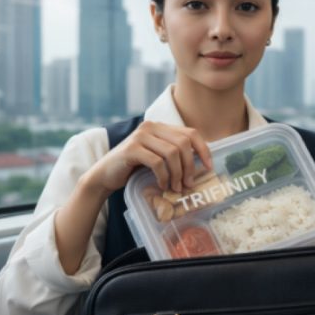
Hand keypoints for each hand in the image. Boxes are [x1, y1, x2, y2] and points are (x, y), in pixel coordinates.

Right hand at [88, 121, 212, 193]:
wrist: (105, 175)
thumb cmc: (134, 168)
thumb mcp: (158, 158)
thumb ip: (174, 155)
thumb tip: (202, 166)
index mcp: (160, 127)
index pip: (191, 133)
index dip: (203, 150)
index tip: (209, 167)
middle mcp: (151, 127)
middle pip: (183, 143)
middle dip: (190, 166)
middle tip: (189, 184)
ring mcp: (140, 136)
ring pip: (172, 153)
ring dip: (177, 174)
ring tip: (176, 188)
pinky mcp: (131, 149)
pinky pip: (157, 162)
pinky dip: (163, 176)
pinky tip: (162, 186)